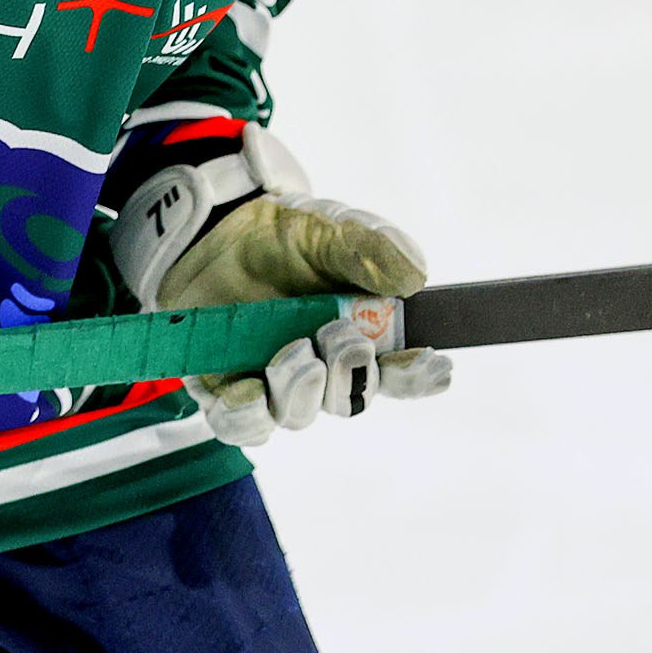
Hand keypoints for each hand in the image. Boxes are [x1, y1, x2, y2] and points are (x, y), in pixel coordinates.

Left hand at [109, 123, 450, 444]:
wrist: (218, 228)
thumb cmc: (285, 236)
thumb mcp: (332, 228)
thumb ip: (372, 246)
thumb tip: (415, 275)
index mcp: (360, 336)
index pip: (399, 374)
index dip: (419, 377)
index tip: (434, 364)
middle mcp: (321, 369)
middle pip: (349, 400)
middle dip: (352, 374)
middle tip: (341, 336)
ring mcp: (273, 382)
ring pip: (298, 415)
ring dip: (303, 390)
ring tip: (298, 350)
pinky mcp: (226, 387)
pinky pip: (242, 424)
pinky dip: (249, 414)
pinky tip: (251, 388)